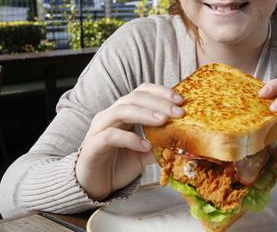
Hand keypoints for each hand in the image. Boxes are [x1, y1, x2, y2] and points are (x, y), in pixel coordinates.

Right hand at [75, 83, 183, 199]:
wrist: (94, 185)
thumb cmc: (118, 165)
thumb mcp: (145, 153)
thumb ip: (160, 144)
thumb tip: (184, 140)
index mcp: (123, 112)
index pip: (141, 92)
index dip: (160, 92)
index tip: (181, 100)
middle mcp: (110, 115)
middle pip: (133, 98)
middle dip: (158, 102)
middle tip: (178, 111)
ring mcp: (99, 129)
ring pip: (120, 111)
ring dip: (144, 114)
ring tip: (163, 122)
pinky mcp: (92, 145)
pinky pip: (110, 136)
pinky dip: (130, 139)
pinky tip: (145, 146)